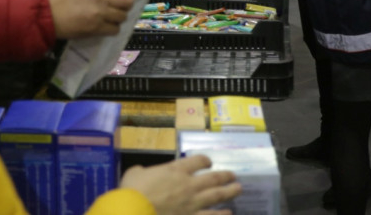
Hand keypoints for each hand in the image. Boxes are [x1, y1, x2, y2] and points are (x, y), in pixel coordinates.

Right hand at [47, 0, 142, 38]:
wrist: (46, 14)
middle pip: (128, 1)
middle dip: (126, 4)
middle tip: (120, 7)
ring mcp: (101, 13)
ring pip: (122, 17)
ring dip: (118, 18)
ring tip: (110, 18)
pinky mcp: (96, 28)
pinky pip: (114, 29)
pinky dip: (112, 29)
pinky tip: (105, 28)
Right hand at [120, 155, 240, 214]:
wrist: (134, 211)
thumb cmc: (132, 191)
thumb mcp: (134, 173)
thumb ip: (143, 172)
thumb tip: (142, 173)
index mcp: (175, 170)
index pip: (198, 160)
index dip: (205, 160)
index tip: (208, 162)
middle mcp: (189, 184)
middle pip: (213, 177)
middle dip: (224, 175)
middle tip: (233, 175)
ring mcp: (192, 203)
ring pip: (217, 196)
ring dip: (229, 192)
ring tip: (238, 189)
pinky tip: (229, 214)